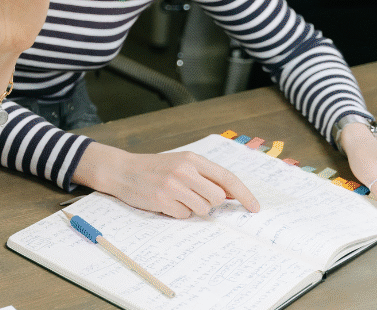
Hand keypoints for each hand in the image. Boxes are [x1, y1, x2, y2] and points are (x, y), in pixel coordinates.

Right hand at [75, 143, 260, 218]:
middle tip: (194, 197)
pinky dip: (178, 213)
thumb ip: (205, 176)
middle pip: (217, 198)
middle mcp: (184, 171)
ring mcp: (173, 186)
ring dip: (193, 208)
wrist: (121, 170)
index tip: (254, 207)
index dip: (244, 194)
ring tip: (177, 198)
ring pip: (202, 209)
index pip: (227, 178)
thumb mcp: (180, 163)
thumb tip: (232, 194)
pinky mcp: (162, 200)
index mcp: (192, 159)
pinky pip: (184, 215)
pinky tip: (165, 202)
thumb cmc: (154, 168)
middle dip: (210, 202)